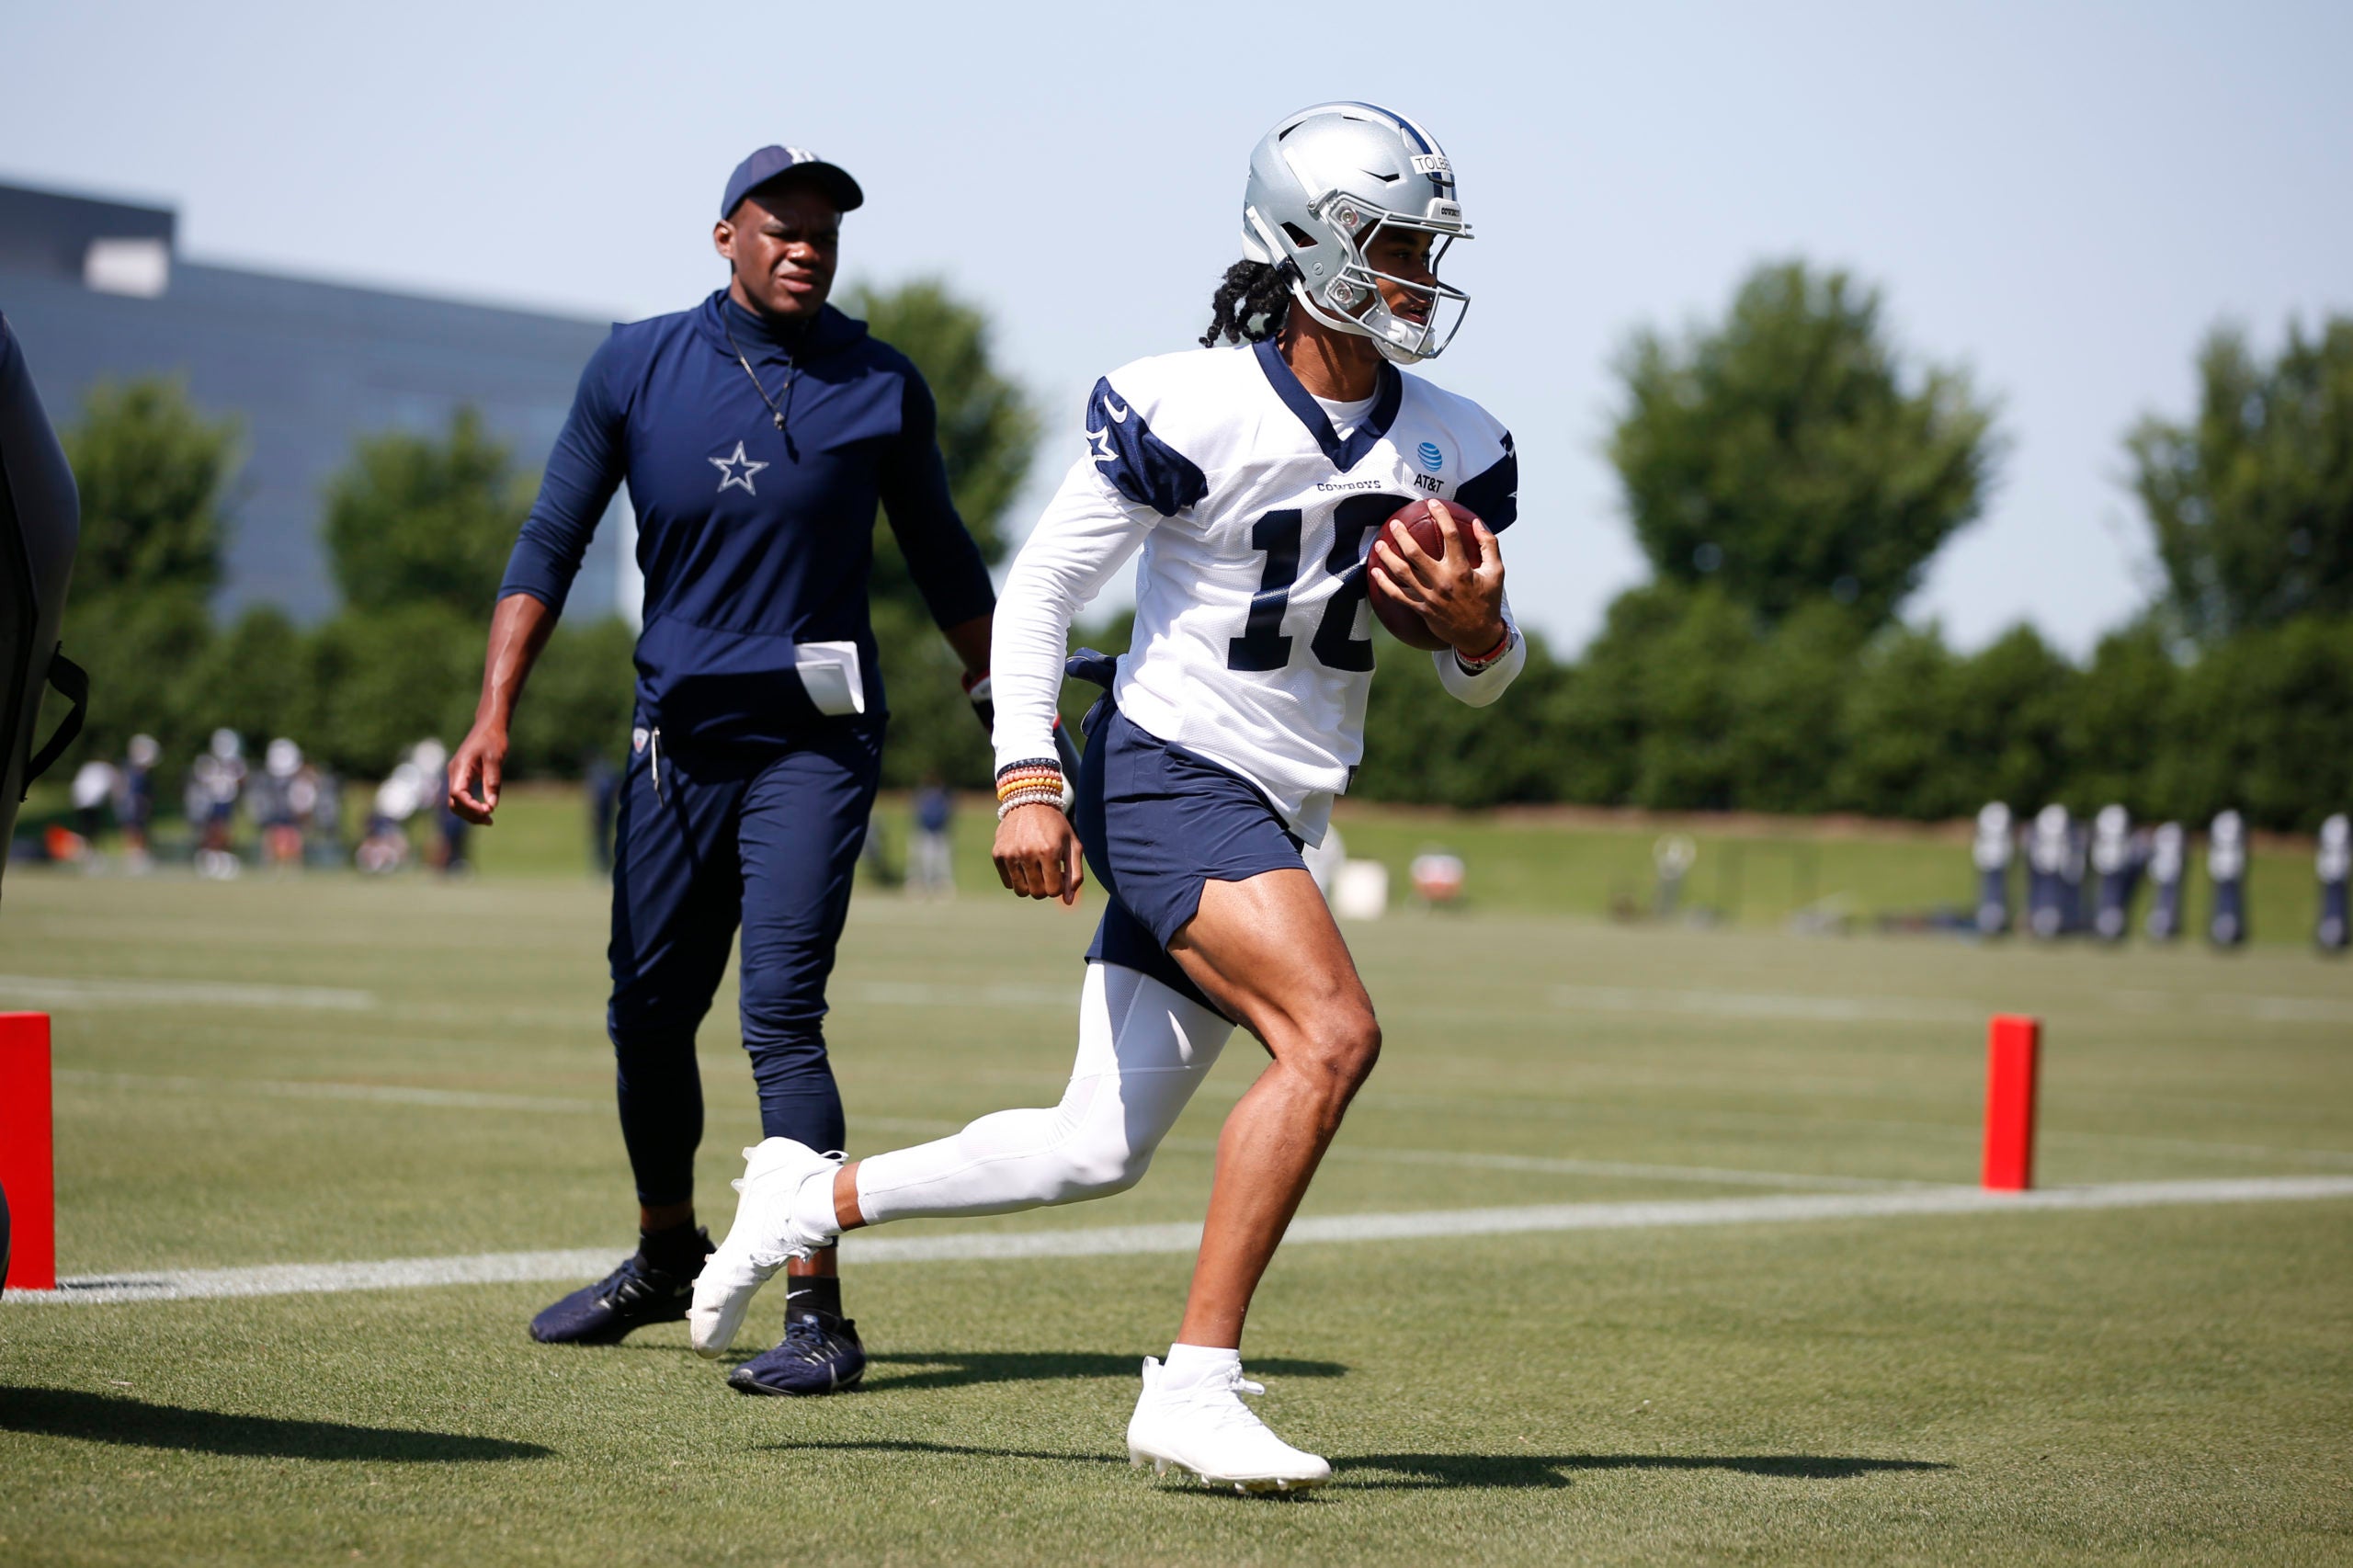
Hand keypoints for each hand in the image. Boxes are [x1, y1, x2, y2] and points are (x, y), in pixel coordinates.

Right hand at [447, 719, 507, 824]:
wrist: (489, 725)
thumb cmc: (493, 739)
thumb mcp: (496, 760)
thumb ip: (493, 782)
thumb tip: (492, 805)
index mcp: (461, 767)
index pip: (457, 794)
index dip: (470, 807)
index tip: (488, 811)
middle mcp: (454, 773)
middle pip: (454, 802)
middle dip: (470, 814)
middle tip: (490, 820)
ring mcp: (456, 775)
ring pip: (456, 802)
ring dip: (470, 813)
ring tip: (489, 820)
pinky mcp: (462, 777)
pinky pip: (462, 797)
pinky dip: (471, 806)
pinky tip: (485, 811)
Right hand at [993, 802, 1083, 905]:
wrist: (1030, 801)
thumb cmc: (1056, 826)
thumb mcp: (1073, 846)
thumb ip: (1075, 874)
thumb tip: (1068, 902)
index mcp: (1049, 851)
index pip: (1053, 891)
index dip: (1058, 886)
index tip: (1059, 874)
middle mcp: (1028, 853)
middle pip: (1037, 893)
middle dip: (1045, 887)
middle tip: (1047, 871)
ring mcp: (1010, 854)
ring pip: (1020, 891)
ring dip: (1030, 885)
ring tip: (1035, 869)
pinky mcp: (998, 854)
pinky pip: (1007, 882)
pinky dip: (1016, 878)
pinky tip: (1023, 862)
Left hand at [1369, 499, 1506, 656]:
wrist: (1479, 635)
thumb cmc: (1488, 601)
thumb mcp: (1496, 572)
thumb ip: (1489, 545)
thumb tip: (1477, 522)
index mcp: (1462, 569)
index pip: (1450, 536)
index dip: (1441, 516)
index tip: (1432, 503)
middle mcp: (1443, 581)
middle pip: (1416, 553)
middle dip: (1402, 535)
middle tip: (1395, 524)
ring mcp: (1430, 596)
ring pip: (1402, 573)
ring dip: (1388, 557)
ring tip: (1379, 544)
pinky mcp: (1421, 609)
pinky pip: (1398, 595)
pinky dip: (1384, 584)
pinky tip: (1375, 573)